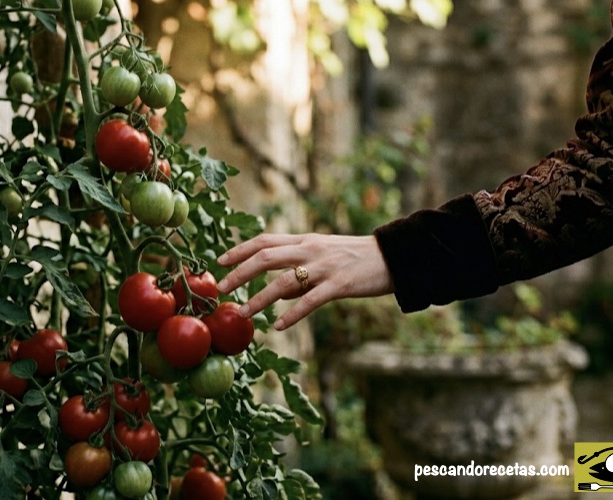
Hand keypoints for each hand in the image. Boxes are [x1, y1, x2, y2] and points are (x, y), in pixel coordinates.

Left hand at [216, 234, 393, 329]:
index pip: (265, 241)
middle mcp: (310, 250)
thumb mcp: (324, 257)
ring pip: (284, 281)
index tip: (219, 262)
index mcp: (305, 241)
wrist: (392, 256)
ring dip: (259, 298)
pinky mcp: (339, 284)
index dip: (239, 250)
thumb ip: (299, 272)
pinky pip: (310, 300)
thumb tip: (276, 294)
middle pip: (266, 257)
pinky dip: (292, 313)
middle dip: (240, 273)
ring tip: (243, 313)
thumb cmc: (356, 259)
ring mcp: (325, 266)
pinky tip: (278, 326)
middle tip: (222, 289)